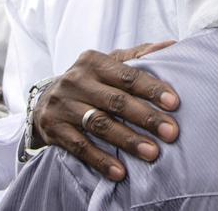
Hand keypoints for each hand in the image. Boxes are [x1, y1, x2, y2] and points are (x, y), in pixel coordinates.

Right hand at [33, 41, 179, 181]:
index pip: (127, 76)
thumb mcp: (108, 64)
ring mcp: (63, 106)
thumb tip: (172, 45)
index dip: (151, 89)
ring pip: (100, 125)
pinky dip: (101, 160)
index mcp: (93, 62)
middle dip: (146, 118)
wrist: (43, 103)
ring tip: (152, 153)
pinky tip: (120, 172)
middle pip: (116, 101)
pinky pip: (80, 147)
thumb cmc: (89, 82)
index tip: (174, 103)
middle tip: (171, 132)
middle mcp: (76, 81)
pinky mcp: (55, 129)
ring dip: (128, 141)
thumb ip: (138, 56)